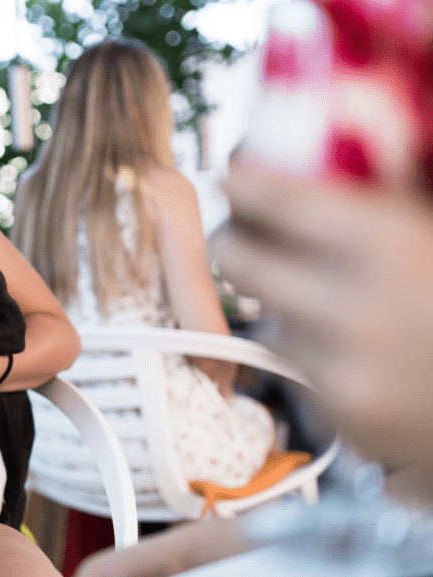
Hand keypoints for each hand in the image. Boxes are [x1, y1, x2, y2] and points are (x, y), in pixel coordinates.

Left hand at [215, 165, 432, 468]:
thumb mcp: (430, 228)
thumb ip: (378, 197)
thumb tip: (312, 151)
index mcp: (389, 242)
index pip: (270, 197)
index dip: (242, 180)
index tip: (235, 174)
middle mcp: (356, 307)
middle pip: (235, 257)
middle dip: (238, 239)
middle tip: (249, 233)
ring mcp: (343, 369)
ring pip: (263, 314)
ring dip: (281, 301)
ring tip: (333, 298)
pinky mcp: (340, 416)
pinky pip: (295, 364)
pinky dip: (311, 351)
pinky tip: (359, 348)